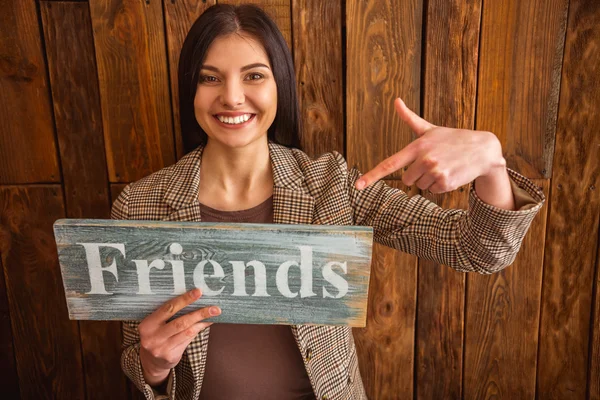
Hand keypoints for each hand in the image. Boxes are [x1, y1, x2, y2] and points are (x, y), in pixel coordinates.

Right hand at [138, 288, 220, 385]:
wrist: (150, 362)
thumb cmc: (157, 335)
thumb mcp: (156, 324)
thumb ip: (169, 314)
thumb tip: (193, 297)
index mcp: (147, 325)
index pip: (168, 309)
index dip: (184, 300)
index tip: (198, 292)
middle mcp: (152, 337)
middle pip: (180, 322)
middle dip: (199, 313)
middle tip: (214, 308)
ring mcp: (161, 348)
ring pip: (187, 331)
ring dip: (202, 321)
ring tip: (214, 314)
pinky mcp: (170, 356)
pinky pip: (189, 340)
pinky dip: (199, 329)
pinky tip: (206, 323)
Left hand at [355, 98, 505, 192]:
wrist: (483, 149)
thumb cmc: (452, 138)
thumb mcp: (430, 128)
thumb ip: (409, 118)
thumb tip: (396, 101)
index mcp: (416, 146)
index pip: (389, 164)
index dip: (371, 176)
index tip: (358, 185)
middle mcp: (424, 159)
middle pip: (407, 179)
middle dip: (418, 174)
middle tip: (434, 162)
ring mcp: (435, 171)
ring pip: (421, 186)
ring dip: (431, 180)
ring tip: (444, 166)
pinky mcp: (446, 182)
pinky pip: (434, 191)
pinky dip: (441, 185)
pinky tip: (451, 173)